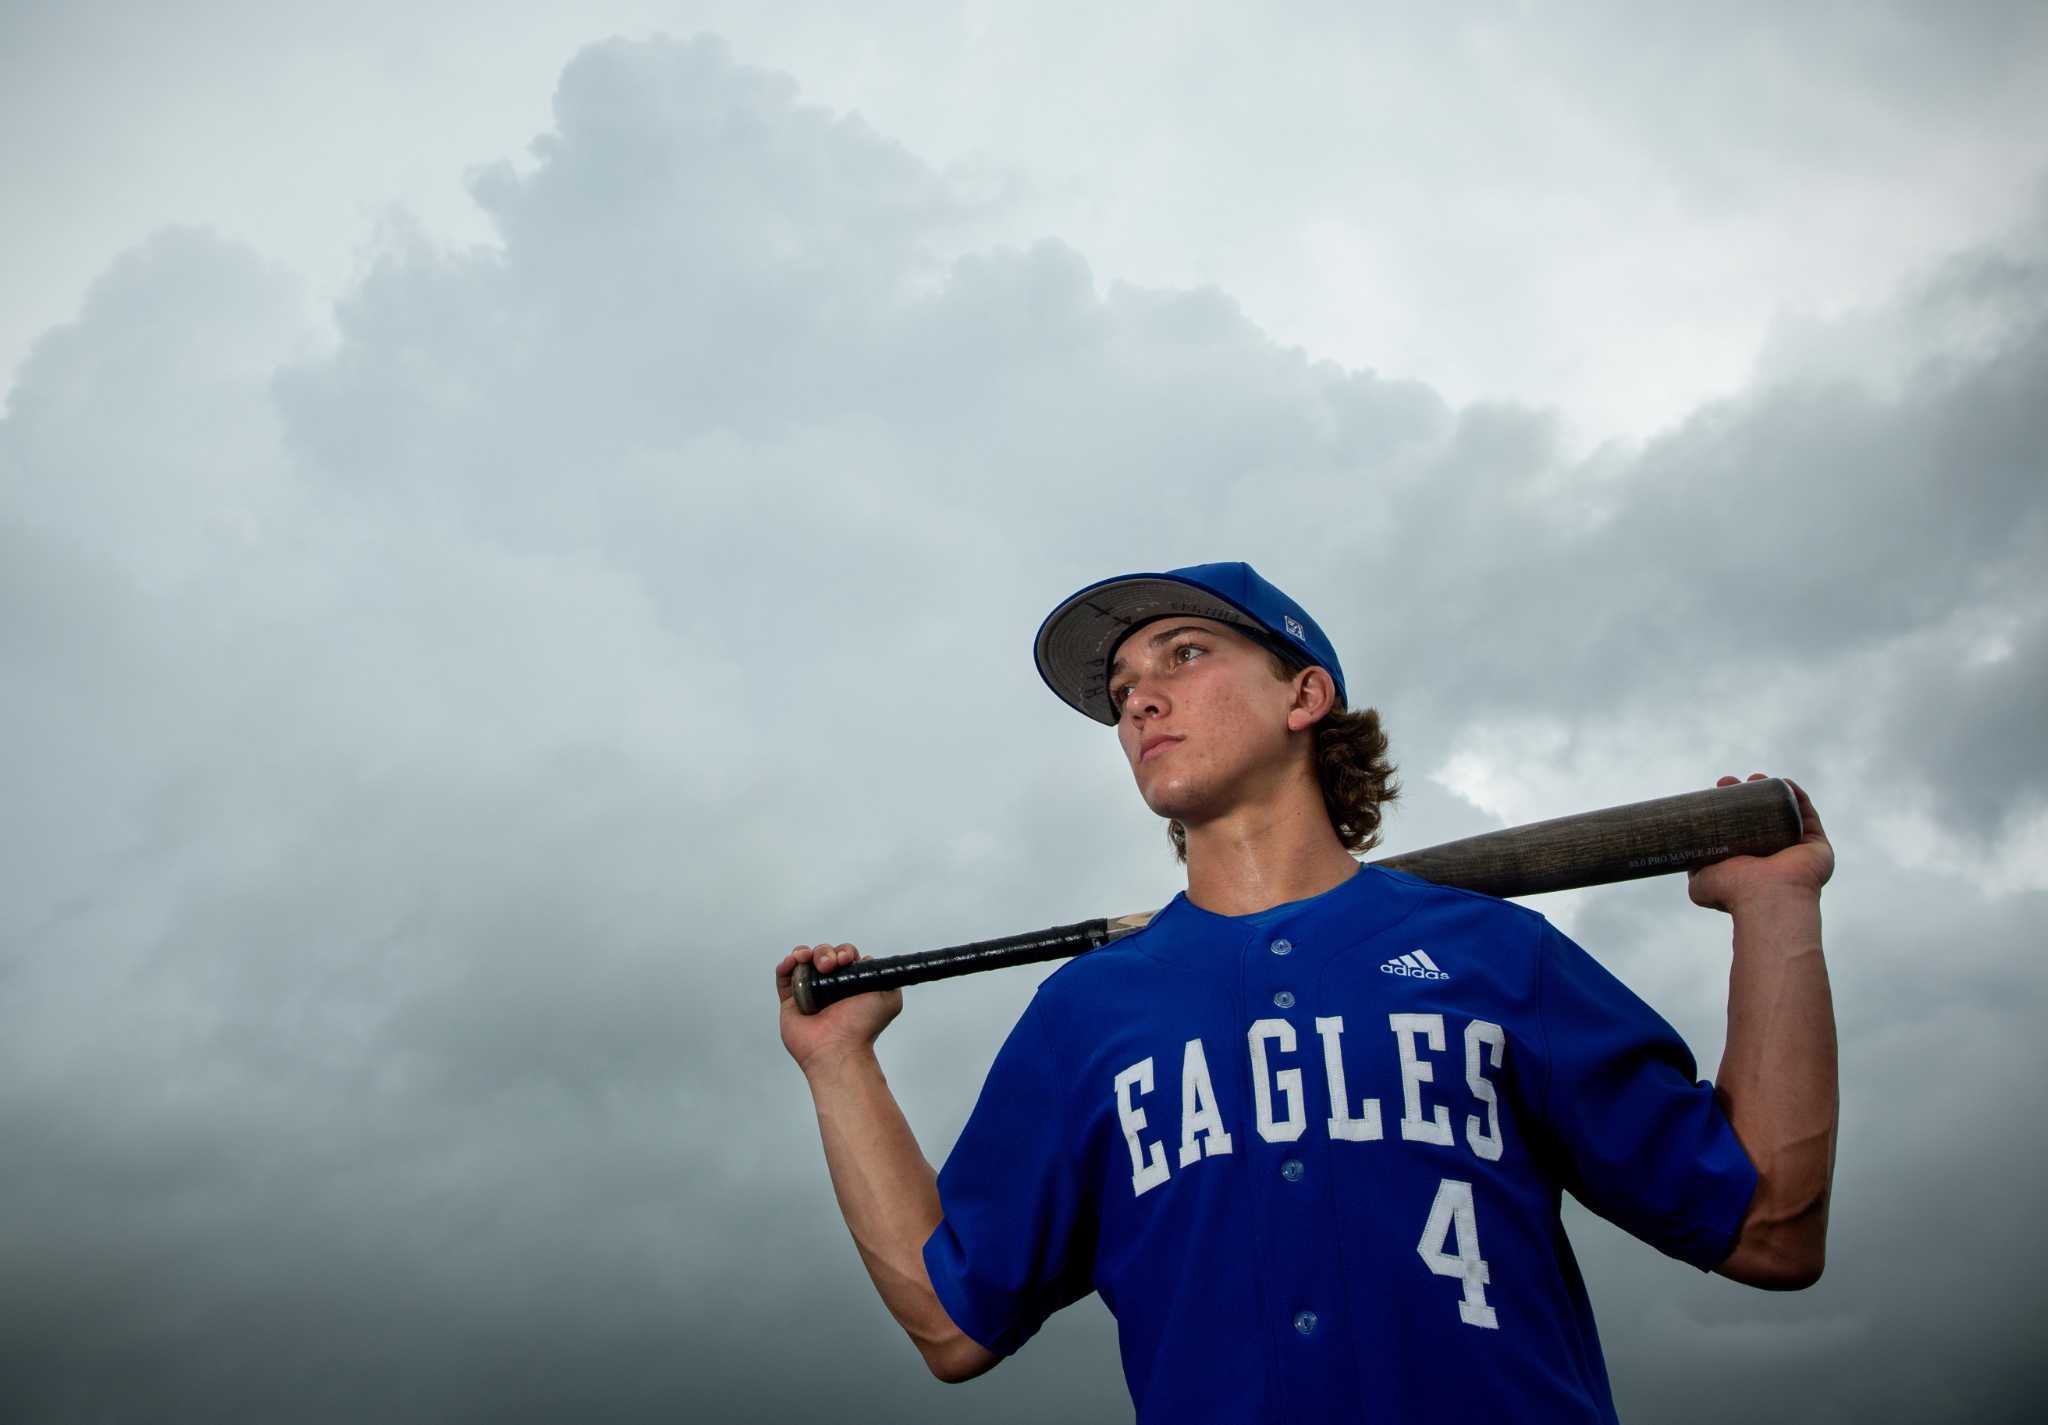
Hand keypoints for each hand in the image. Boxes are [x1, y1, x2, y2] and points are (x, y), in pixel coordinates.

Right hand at [776, 942, 903, 1076]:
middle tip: (830, 965)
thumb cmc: (862, 1027)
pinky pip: (783, 977)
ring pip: (803, 961)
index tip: (847, 959)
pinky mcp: (790, 1002)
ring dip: (806, 953)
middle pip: (823, 955)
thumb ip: (886, 976)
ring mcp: (809, 993)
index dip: (845, 952)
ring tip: (809, 960)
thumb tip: (871, 961)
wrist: (840, 1047)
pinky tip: (793, 961)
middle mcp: (829, 986)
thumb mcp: (890, 997)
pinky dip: (786, 964)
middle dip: (825, 953)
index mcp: (850, 984)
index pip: (844, 956)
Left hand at [1687, 774, 1834, 912]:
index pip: (1739, 830)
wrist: (1766, 898)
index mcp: (1749, 864)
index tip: (1715, 791)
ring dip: (1773, 793)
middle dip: (1748, 796)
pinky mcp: (1817, 847)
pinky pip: (1809, 816)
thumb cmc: (1733, 892)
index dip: (1728, 808)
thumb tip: (1686, 857)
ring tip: (1756, 778)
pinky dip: (1799, 797)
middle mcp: (1773, 859)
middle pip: (1762, 819)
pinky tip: (1784, 782)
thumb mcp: (1700, 883)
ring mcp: (1796, 852)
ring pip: (1785, 814)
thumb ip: (1693, 869)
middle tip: (1731, 783)